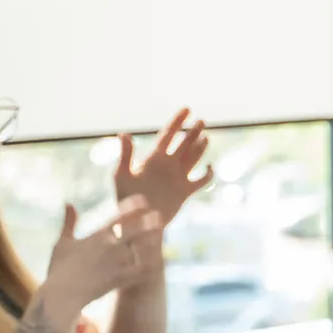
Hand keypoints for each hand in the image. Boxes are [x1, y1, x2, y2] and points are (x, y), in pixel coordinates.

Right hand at [41, 196, 163, 315]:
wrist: (62, 296)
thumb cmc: (59, 269)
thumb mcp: (62, 242)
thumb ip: (68, 222)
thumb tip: (68, 203)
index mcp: (97, 237)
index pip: (117, 217)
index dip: (131, 207)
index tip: (143, 200)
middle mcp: (109, 247)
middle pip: (133, 231)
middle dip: (147, 222)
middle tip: (159, 215)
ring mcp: (116, 264)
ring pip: (140, 249)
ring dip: (152, 241)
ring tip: (162, 234)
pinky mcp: (120, 280)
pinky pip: (140, 272)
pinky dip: (150, 266)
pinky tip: (161, 261)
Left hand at [116, 108, 211, 225]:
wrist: (137, 223)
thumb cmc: (125, 199)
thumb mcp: (122, 175)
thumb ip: (125, 154)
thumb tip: (124, 133)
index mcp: (154, 159)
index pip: (168, 135)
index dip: (177, 121)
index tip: (187, 109)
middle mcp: (168, 165)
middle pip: (184, 144)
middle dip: (192, 132)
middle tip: (202, 121)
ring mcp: (178, 178)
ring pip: (193, 158)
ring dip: (200, 148)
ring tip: (206, 137)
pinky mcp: (185, 192)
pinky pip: (200, 181)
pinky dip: (207, 175)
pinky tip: (210, 167)